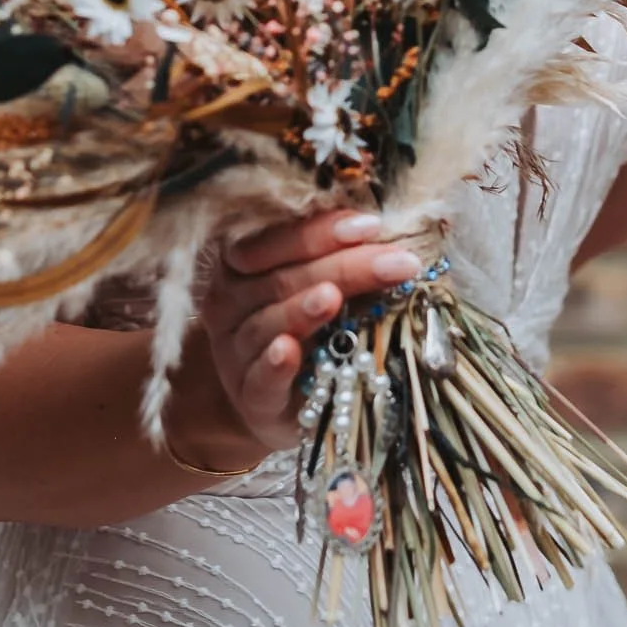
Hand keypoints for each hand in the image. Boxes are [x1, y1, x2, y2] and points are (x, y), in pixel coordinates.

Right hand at [197, 210, 419, 452]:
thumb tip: (391, 234)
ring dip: (302, 309)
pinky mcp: (249, 396)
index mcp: (241, 264)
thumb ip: (337, 259)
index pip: (276, 240)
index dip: (320, 231)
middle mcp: (229, 303)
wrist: (280, 400)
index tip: (371, 226)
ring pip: (267, 324)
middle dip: (344, 267)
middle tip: (398, 263)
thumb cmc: (304, 329)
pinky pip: (259, 378)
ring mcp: (234, 352)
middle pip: (282, 279)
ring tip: (333, 297)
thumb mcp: (314, 285)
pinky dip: (273, 364)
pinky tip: (289, 350)